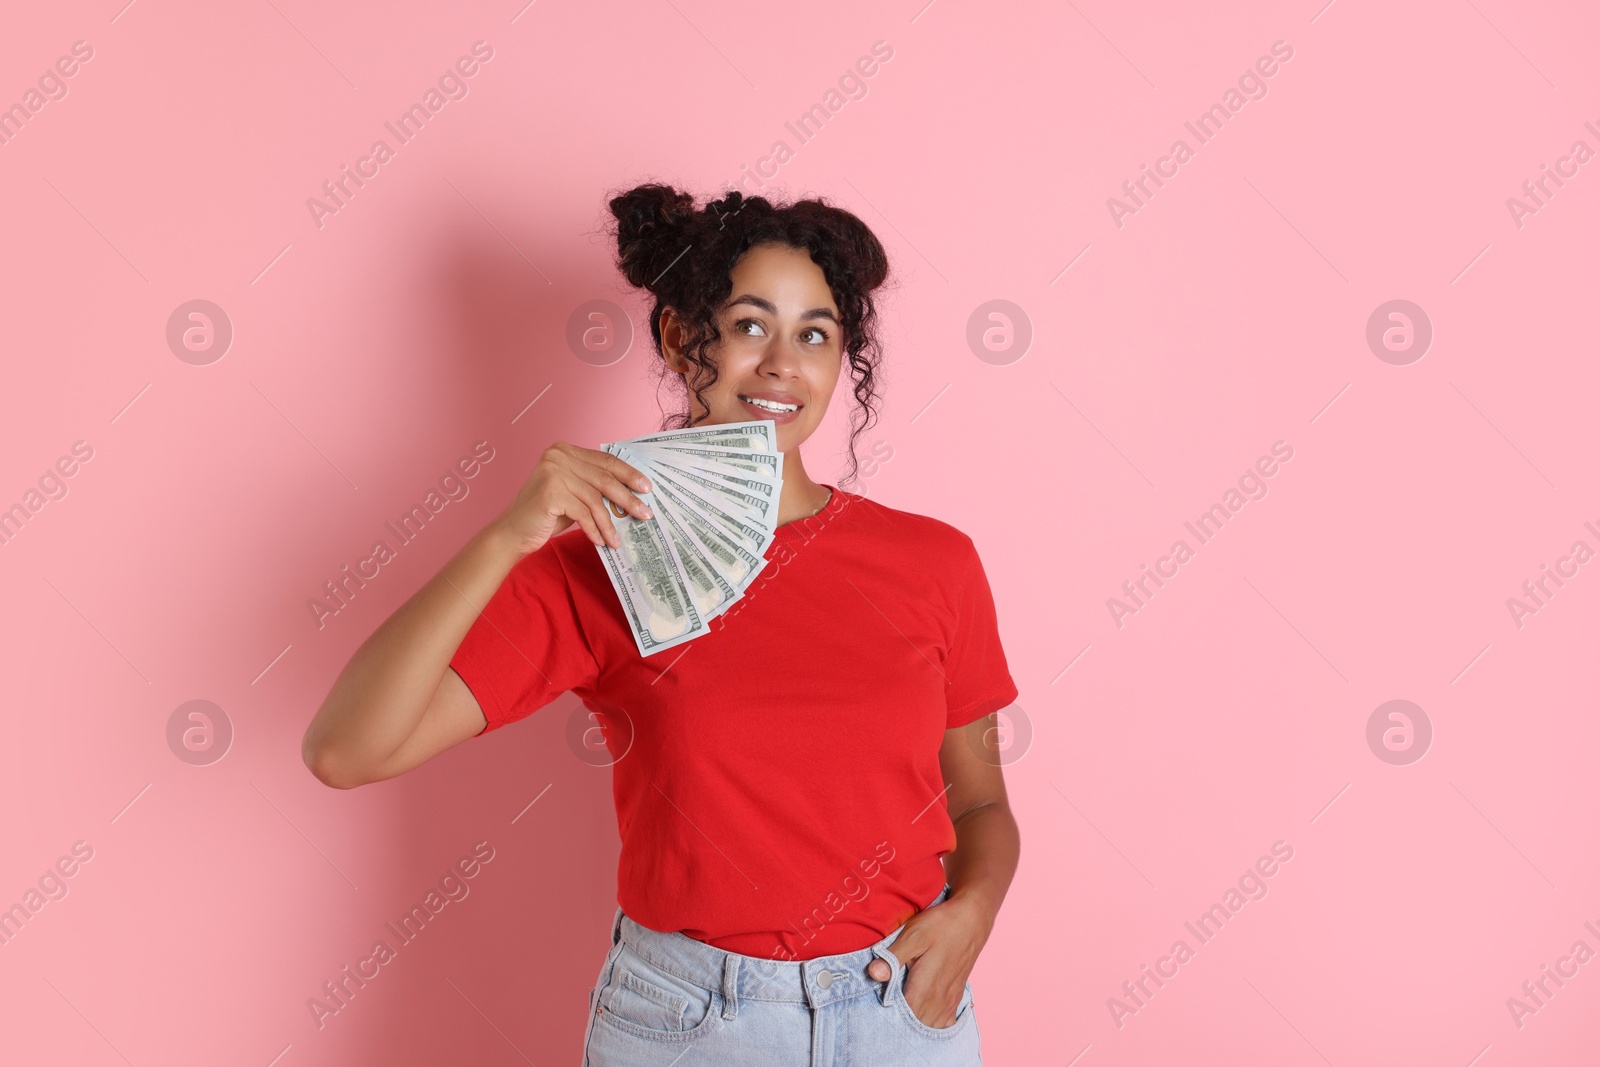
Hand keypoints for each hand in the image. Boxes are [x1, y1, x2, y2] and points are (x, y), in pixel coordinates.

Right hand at [493, 441, 653, 555]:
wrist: (513, 532)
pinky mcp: (550, 492)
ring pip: (595, 499)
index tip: (646, 487)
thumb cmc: (546, 514)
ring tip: (618, 539)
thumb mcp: (574, 494)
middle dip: (627, 498)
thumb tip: (633, 492)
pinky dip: (594, 529)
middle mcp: (557, 456)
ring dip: (610, 522)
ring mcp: (552, 472)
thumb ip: (594, 486)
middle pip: (603, 478)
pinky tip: (601, 541)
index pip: (605, 460)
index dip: (628, 474)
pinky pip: (583, 514)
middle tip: (645, 513)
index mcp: (564, 450)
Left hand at [866, 892, 994, 1028]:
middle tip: (886, 1008)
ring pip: (930, 1026)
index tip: (878, 1006)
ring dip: (916, 1025)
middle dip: (899, 1022)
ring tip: (902, 1012)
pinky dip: (933, 1024)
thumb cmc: (941, 925)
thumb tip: (873, 974)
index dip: (888, 1016)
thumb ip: (893, 957)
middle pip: (915, 1026)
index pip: (902, 1018)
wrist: (972, 919)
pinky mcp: (956, 997)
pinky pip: (945, 1023)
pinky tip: (924, 1016)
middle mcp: (939, 1000)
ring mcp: (949, 1000)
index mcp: (924, 988)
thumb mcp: (913, 935)